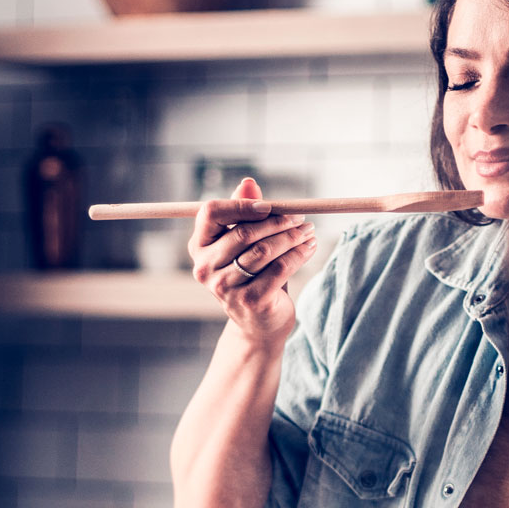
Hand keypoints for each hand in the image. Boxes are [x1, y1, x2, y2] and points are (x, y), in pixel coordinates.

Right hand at [189, 177, 318, 345]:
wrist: (258, 324)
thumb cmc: (251, 276)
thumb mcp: (245, 244)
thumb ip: (244, 213)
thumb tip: (248, 183)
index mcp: (199, 247)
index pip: (210, 213)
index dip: (241, 205)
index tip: (269, 206)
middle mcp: (205, 268)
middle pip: (244, 232)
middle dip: (278, 222)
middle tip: (300, 218)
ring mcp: (225, 287)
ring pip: (264, 250)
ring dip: (292, 237)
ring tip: (308, 232)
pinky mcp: (250, 301)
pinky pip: (280, 268)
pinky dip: (299, 254)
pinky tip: (309, 248)